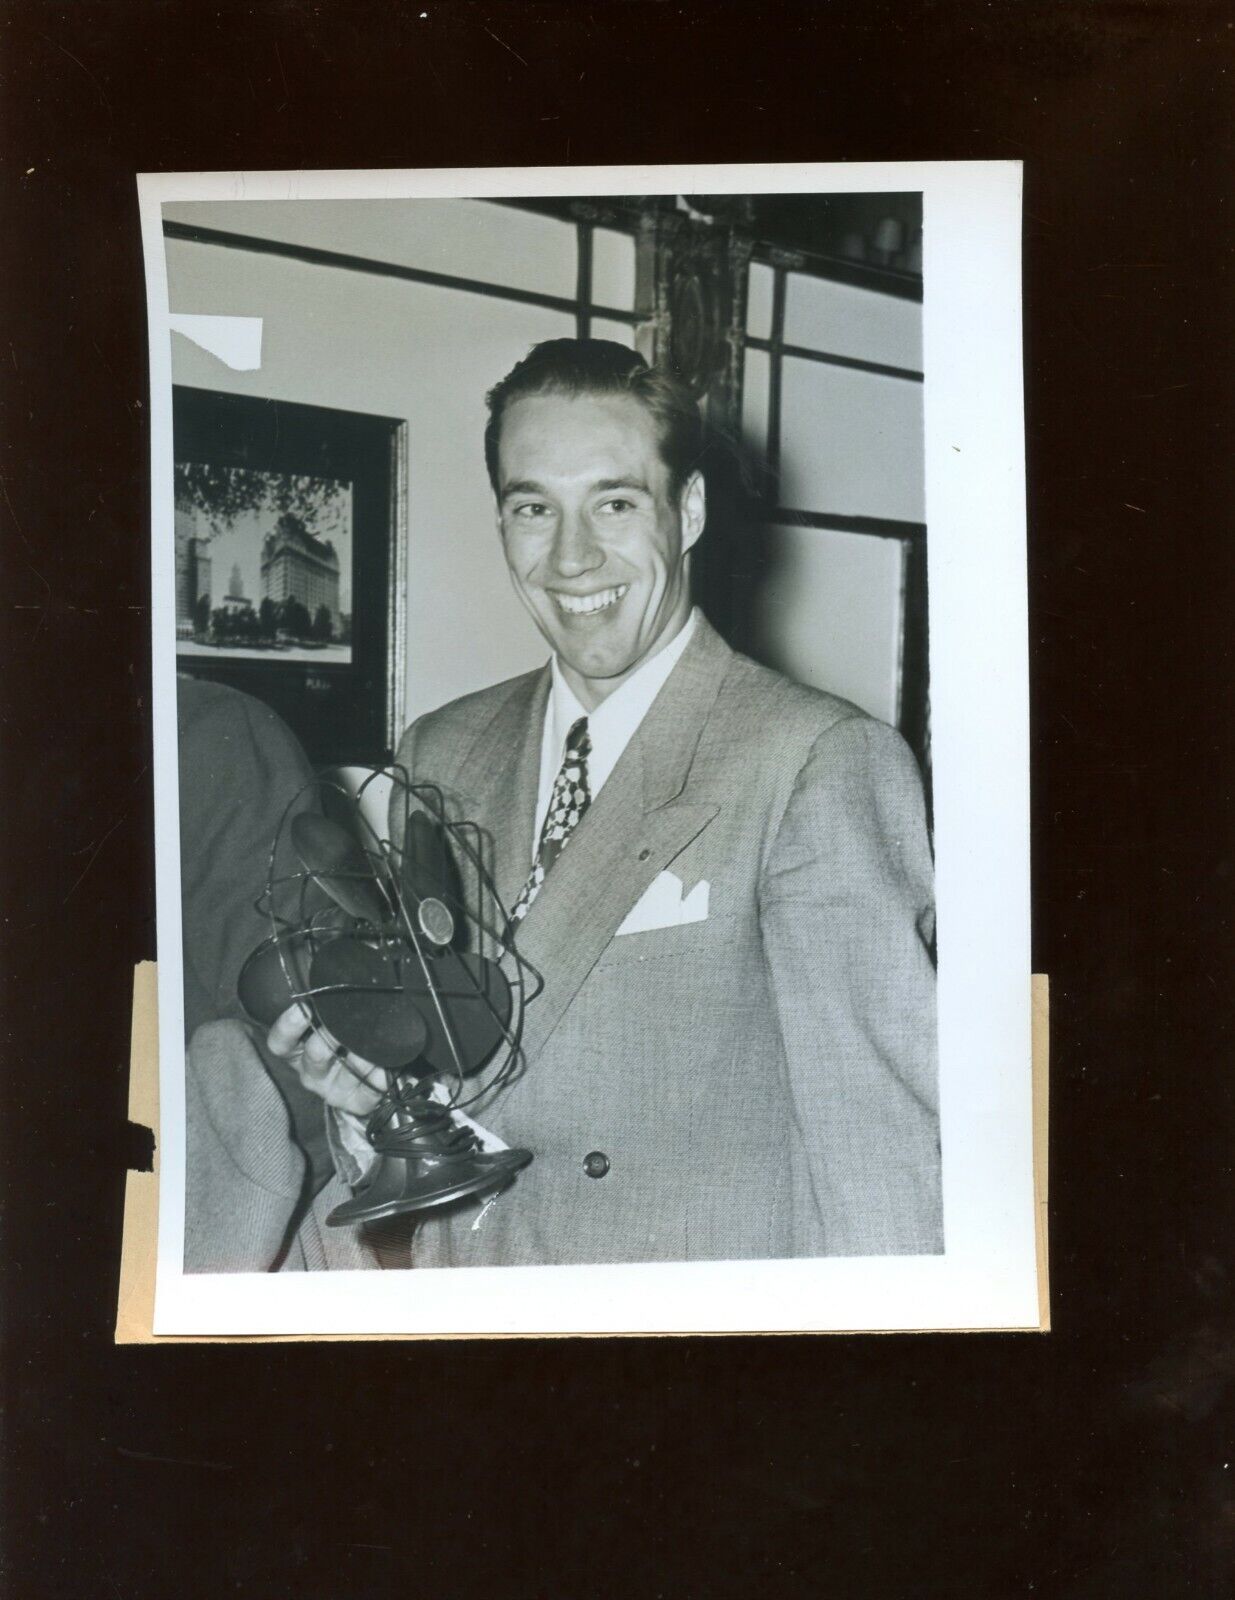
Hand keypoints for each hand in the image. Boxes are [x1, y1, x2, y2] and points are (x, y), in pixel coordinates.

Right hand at [265, 1002, 387, 1116]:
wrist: (365, 1082)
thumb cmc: (343, 1041)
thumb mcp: (327, 1022)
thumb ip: (326, 1004)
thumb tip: (334, 977)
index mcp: (297, 1052)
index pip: (280, 1041)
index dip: (289, 1024)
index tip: (304, 1006)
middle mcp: (311, 1073)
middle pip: (315, 1054)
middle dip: (333, 1035)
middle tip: (348, 1020)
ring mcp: (333, 1091)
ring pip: (348, 1070)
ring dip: (363, 1053)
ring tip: (374, 1040)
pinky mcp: (357, 1103)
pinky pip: (371, 1088)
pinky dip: (381, 1073)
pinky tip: (386, 1064)